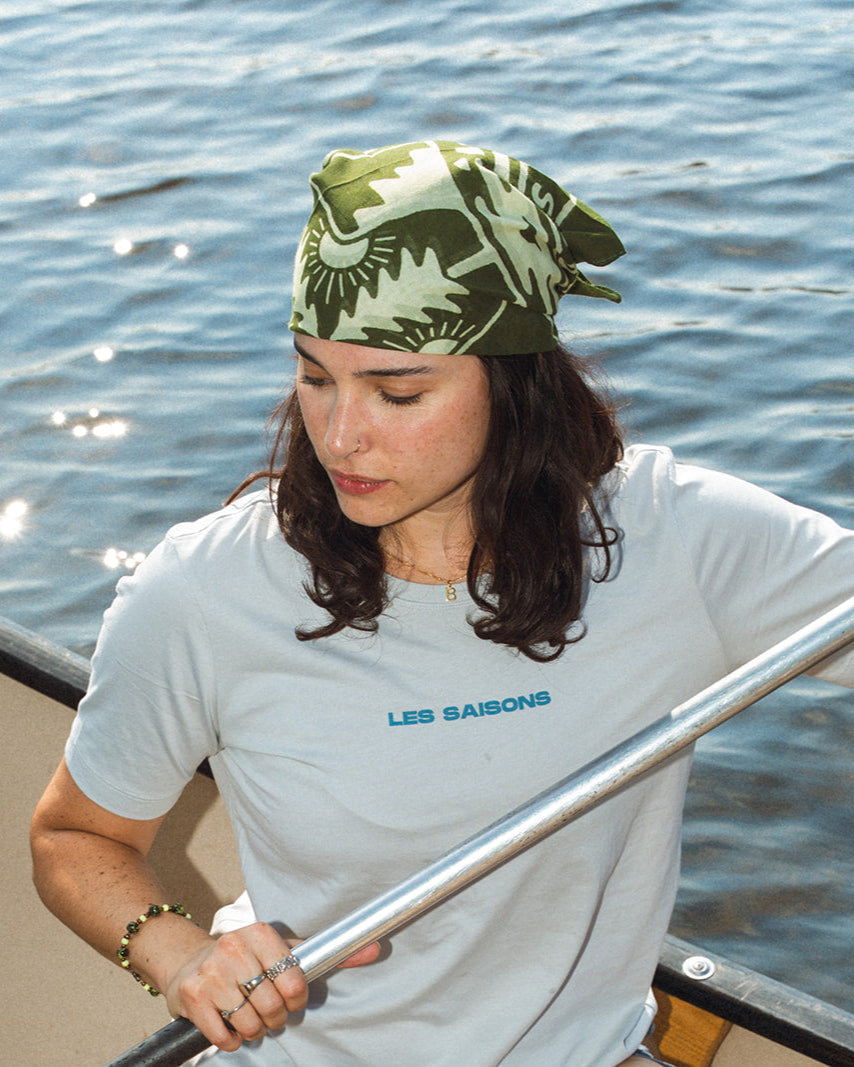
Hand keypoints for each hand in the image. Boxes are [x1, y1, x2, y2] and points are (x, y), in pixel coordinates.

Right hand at [164, 922, 379, 1051]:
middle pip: (272, 1006)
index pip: (294, 981)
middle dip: (275, 1018)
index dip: (296, 999)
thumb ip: (331, 953)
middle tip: (270, 1013)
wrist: (190, 963)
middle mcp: (234, 947)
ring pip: (249, 1023)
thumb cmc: (248, 959)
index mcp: (261, 933)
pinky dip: (232, 1040)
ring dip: (255, 1030)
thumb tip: (377, 948)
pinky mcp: (192, 995)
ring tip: (252, 1018)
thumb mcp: (286, 950)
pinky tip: (231, 1025)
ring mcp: (211, 972)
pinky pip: (224, 1036)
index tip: (291, 999)